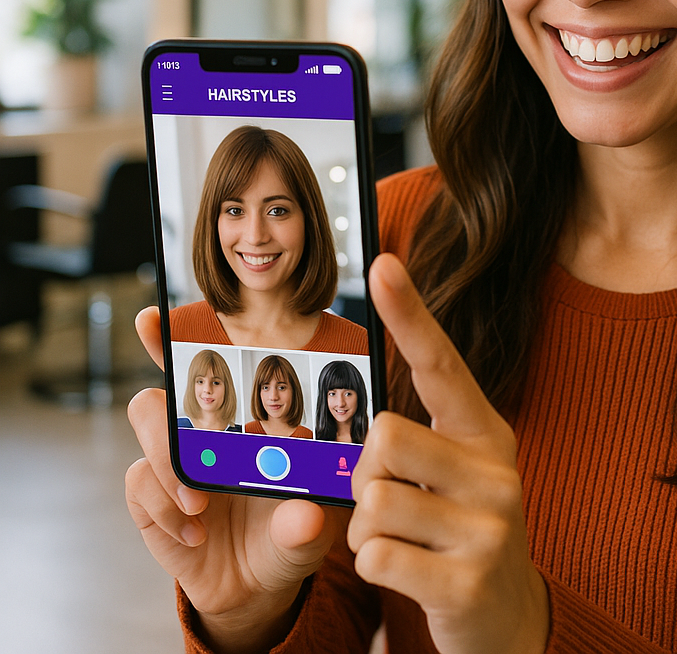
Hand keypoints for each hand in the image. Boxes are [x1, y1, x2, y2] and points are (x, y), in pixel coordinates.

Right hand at [124, 308, 338, 653]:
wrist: (257, 585)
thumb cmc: (291, 533)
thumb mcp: (312, 526)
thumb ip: (308, 523)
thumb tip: (305, 517)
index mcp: (246, 418)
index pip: (214, 365)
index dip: (180, 335)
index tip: (155, 315)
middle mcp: (203, 431)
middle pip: (164, 388)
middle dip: (160, 380)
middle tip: (178, 415)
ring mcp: (173, 463)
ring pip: (146, 428)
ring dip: (169, 462)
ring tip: (199, 503)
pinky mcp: (151, 501)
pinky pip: (140, 485)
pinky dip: (165, 511)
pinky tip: (195, 535)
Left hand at [348, 254, 549, 653]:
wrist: (508, 620)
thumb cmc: (463, 531)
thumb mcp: (454, 476)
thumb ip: (416, 440)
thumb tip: (364, 425)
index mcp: (486, 433)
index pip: (441, 363)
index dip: (410, 313)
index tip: (383, 264)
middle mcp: (497, 470)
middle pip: (383, 438)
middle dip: (365, 474)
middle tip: (389, 500)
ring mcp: (488, 526)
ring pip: (372, 499)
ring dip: (365, 526)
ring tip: (402, 541)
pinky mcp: (467, 581)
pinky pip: (374, 554)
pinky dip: (373, 564)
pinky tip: (410, 574)